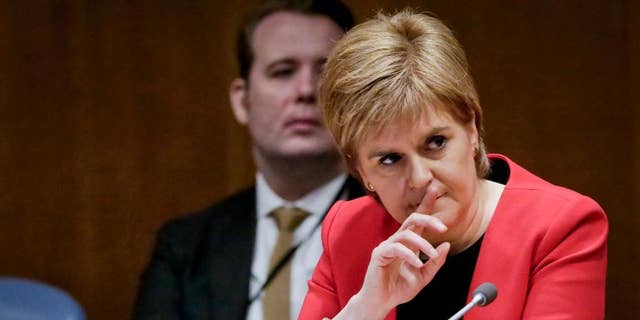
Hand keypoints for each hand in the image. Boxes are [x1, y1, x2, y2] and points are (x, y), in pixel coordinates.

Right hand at [355, 190, 449, 317]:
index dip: (426, 205)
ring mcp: (387, 246)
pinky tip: (416, 264)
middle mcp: (398, 241)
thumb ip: (435, 263)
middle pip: (412, 220)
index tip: (434, 191)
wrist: (382, 302)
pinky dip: (409, 255)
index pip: (418, 221)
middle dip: (428, 218)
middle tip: (443, 227)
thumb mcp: (424, 277)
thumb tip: (446, 245)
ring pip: (406, 234)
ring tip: (431, 255)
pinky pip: (396, 248)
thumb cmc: (399, 289)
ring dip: (423, 244)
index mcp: (408, 244)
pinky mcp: (380, 255)